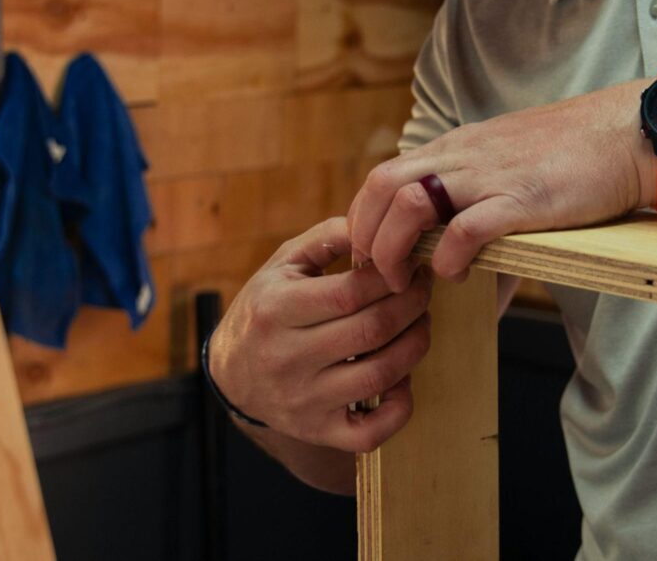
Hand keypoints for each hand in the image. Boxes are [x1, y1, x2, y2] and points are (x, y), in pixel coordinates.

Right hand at [207, 217, 433, 453]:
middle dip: (411, 306)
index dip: (390, 277)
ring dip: (414, 346)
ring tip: (420, 324)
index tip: (411, 265)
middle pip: (370, 331)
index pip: (349, 293)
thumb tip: (371, 224)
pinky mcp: (318, 430)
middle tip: (424, 290)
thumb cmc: (267, 308)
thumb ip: (325, 238)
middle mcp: (286, 357)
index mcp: (275, 310)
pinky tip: (404, 380)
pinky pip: (370, 432)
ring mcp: (303, 399)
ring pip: (378, 376)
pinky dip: (399, 408)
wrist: (232, 374)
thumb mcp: (283, 265)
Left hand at [348, 82, 656, 291]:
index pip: (382, 177)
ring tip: (407, 280)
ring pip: (408, 204)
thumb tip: (476, 272)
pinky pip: (465, 230)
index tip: (371, 256)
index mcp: (456, 149)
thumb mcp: (511, 168)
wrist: (628, 133)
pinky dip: (448, 260)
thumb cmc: (575, 156)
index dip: (364, 220)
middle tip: (378, 276)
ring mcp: (489, 176)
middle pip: (381, 188)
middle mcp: (461, 157)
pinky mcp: (521, 199)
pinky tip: (457, 276)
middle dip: (366, 237)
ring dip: (395, 249)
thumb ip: (483, 207)